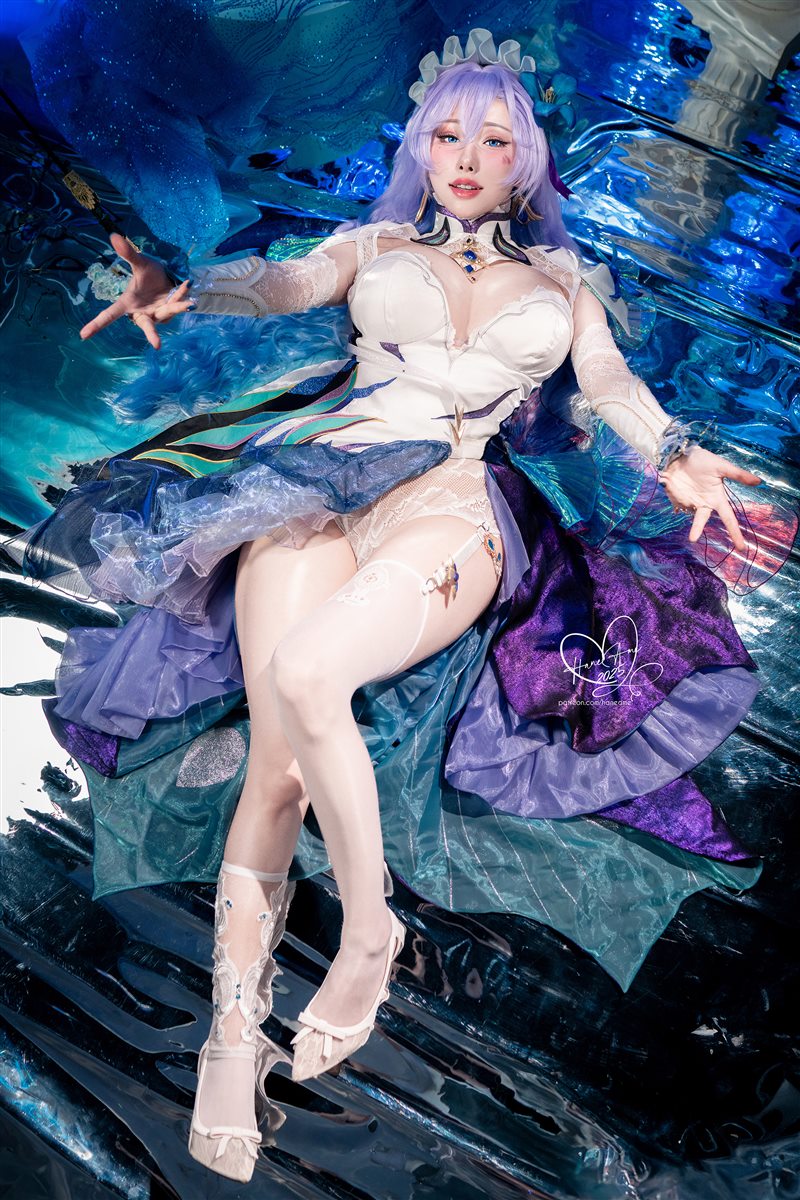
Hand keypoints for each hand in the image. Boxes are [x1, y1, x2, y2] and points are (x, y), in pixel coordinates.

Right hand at [79, 232, 194, 349]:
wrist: (167, 276)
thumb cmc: (149, 275)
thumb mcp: (140, 263)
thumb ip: (128, 253)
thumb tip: (114, 236)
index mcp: (128, 304)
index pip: (109, 315)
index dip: (96, 325)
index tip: (83, 335)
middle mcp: (143, 314)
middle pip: (146, 327)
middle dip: (151, 335)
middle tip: (157, 345)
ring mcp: (158, 315)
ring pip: (168, 313)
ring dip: (177, 306)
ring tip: (189, 303)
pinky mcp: (171, 313)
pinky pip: (177, 303)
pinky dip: (182, 294)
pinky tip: (188, 283)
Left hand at [658, 445, 761, 551]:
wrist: (682, 453)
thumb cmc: (703, 460)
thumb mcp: (722, 466)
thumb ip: (738, 475)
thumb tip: (758, 482)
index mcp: (716, 498)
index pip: (728, 518)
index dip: (734, 532)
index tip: (741, 547)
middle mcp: (703, 503)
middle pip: (702, 520)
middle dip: (698, 529)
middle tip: (693, 539)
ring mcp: (689, 502)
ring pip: (687, 515)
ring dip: (687, 522)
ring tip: (690, 535)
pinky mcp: (676, 499)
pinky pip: (676, 505)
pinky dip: (675, 500)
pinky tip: (672, 487)